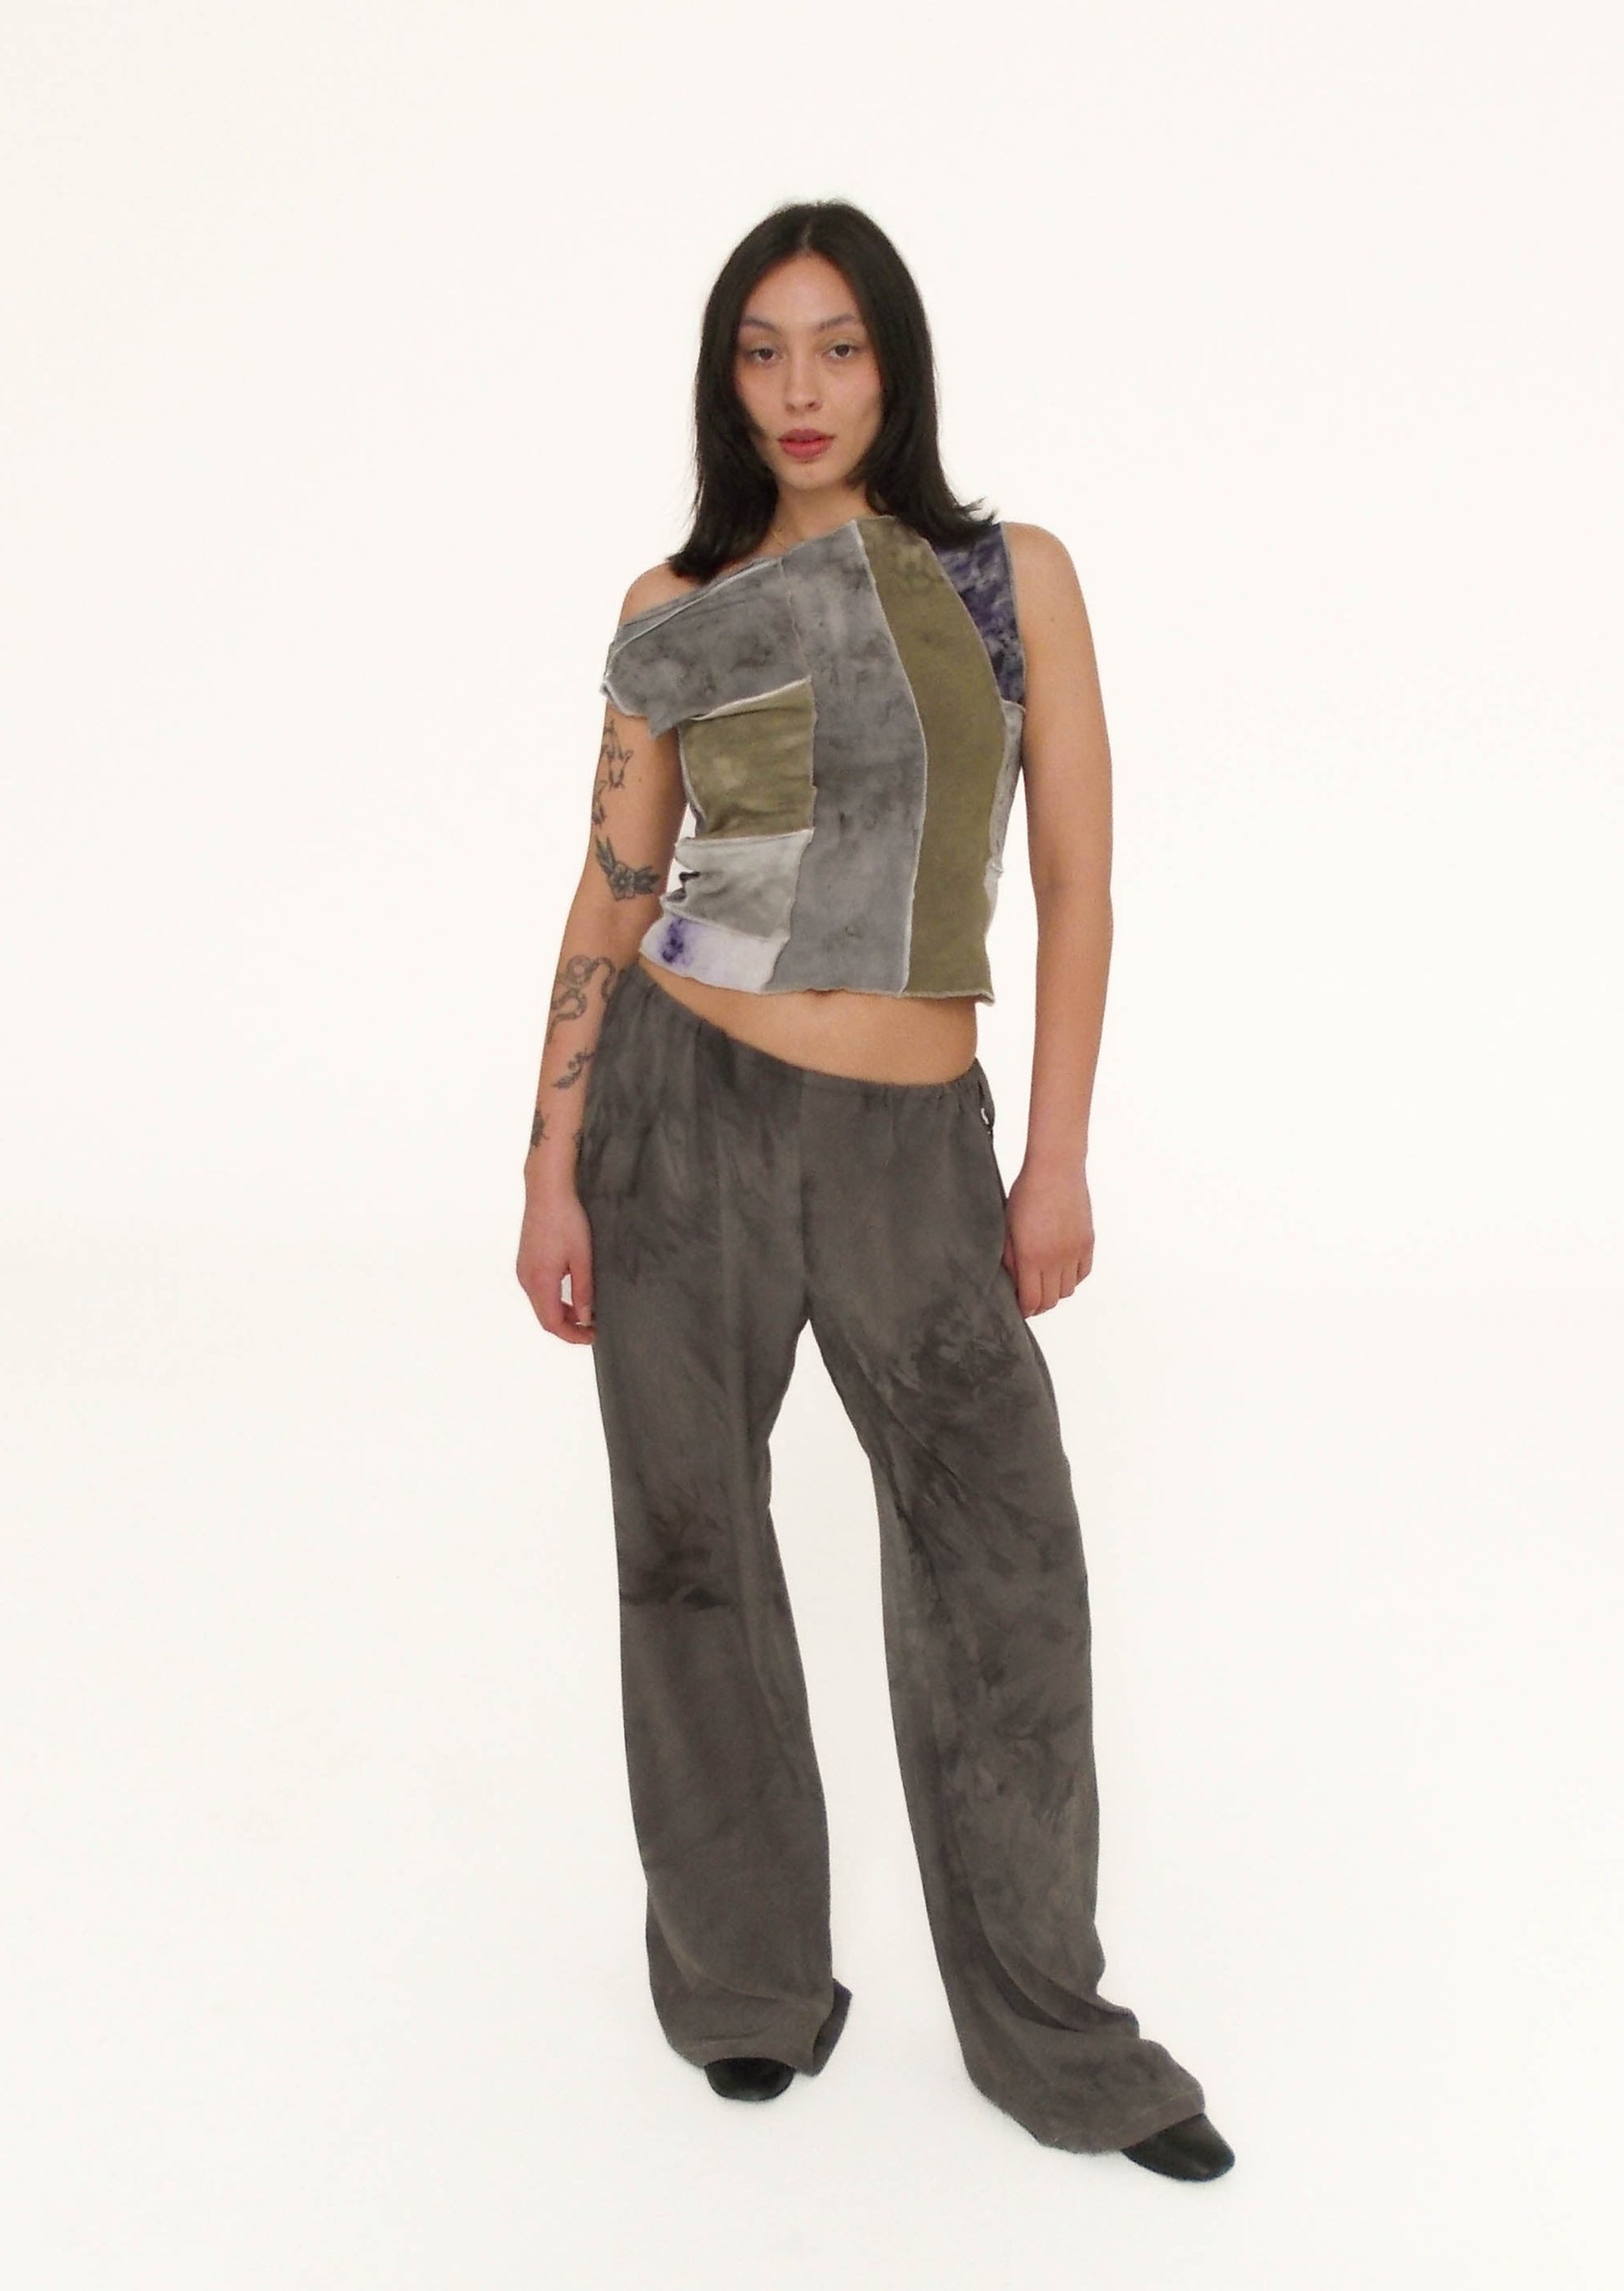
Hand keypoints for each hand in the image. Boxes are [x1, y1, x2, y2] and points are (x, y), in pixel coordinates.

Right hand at [516, 1177, 596, 1343]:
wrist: (547, 1191)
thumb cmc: (566, 1220)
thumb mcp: (582, 1258)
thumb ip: (583, 1291)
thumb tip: (584, 1317)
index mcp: (540, 1281)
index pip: (552, 1323)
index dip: (572, 1335)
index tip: (592, 1336)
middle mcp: (526, 1279)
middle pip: (545, 1316)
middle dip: (568, 1326)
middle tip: (592, 1326)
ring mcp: (523, 1270)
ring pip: (541, 1303)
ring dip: (561, 1312)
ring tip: (586, 1309)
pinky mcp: (525, 1262)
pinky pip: (537, 1290)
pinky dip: (554, 1298)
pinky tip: (571, 1291)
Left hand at [1002, 1158, 1094, 1316]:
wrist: (1055, 1169)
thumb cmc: (1026, 1192)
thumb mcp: (1007, 1226)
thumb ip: (1010, 1257)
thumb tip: (1012, 1280)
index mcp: (1031, 1257)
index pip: (1031, 1301)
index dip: (1024, 1309)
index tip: (1019, 1308)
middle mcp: (1055, 1259)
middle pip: (1050, 1301)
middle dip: (1038, 1305)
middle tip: (1029, 1300)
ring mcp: (1074, 1252)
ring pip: (1068, 1291)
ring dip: (1055, 1292)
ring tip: (1045, 1284)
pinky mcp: (1087, 1243)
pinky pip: (1083, 1274)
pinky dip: (1072, 1278)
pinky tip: (1062, 1271)